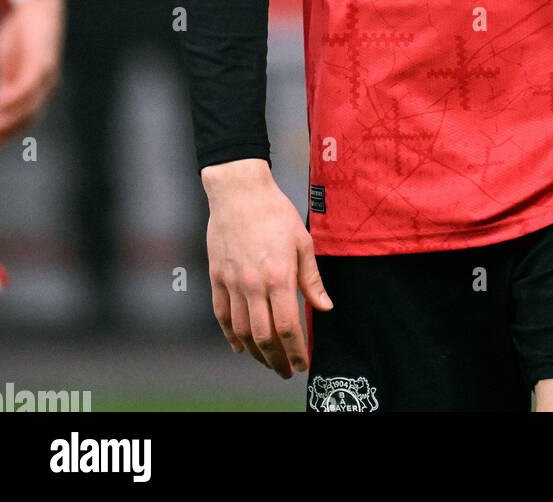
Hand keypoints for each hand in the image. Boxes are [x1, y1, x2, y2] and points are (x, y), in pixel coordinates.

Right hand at [0, 0, 63, 141]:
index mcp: (34, 96)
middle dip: (3, 133)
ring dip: (5, 122)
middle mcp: (44, 93)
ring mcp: (47, 80)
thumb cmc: (17, 39)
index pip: (17, 126)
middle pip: (22, 122)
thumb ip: (0, 87)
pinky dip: (11, 99)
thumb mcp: (2, 68)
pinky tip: (0, 104)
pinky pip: (27, 87)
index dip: (3, 136)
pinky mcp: (44, 64)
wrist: (38, 7)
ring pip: (25, 110)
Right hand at [203, 159, 332, 377]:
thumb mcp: (302, 241)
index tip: (302, 363)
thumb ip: (311, 279)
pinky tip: (239, 346)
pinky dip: (230, 336)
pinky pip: (222, 315)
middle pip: (263, 337)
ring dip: (255, 353)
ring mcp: (232, 283)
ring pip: (241, 332)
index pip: (287, 327)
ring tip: (268, 362)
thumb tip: (324, 307)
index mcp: (279, 276)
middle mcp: (253, 285)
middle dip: (277, 360)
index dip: (295, 351)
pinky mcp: (217, 277)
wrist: (239, 192)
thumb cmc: (275, 212)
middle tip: (286, 371)